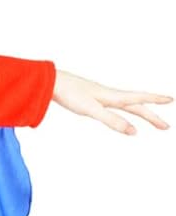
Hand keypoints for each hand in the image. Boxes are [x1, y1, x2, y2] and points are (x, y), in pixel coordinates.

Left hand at [51, 70, 170, 134]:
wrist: (51, 84)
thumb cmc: (71, 95)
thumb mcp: (92, 110)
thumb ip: (112, 121)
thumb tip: (134, 132)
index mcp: (113, 97)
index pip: (140, 99)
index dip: (156, 101)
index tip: (171, 100)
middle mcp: (110, 95)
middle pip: (136, 106)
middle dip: (152, 116)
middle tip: (165, 127)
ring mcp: (100, 97)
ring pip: (126, 105)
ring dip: (140, 112)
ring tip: (148, 119)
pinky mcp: (91, 99)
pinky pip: (114, 106)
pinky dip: (123, 110)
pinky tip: (119, 111)